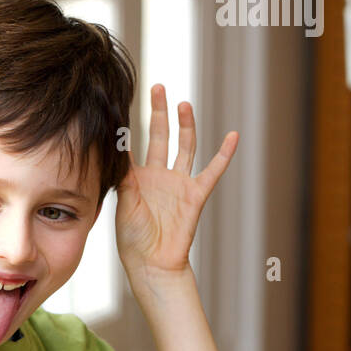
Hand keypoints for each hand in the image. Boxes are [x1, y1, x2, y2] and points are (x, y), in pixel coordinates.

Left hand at [116, 85, 237, 278]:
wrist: (153, 263)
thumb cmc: (133, 238)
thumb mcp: (124, 201)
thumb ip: (124, 173)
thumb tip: (117, 144)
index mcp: (138, 178)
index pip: (133, 146)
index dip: (128, 128)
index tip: (121, 104)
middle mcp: (159, 176)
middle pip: (161, 136)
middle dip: (159, 112)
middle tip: (157, 87)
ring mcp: (179, 183)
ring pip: (185, 147)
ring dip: (186, 125)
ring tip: (183, 104)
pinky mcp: (196, 194)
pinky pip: (213, 170)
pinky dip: (224, 154)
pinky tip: (233, 135)